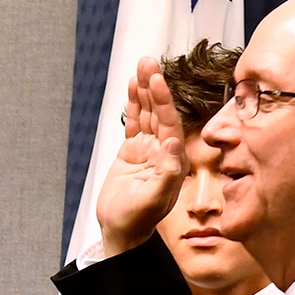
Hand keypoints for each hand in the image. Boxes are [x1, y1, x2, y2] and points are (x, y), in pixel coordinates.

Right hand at [94, 58, 186, 257]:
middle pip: (159, 112)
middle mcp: (164, 150)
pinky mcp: (132, 152)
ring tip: (140, 66)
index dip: (163, 101)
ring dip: (143, 90)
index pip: (169, 123)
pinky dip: (133, 105)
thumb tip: (174, 144)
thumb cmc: (137, 221)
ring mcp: (147, 149)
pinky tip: (132, 87)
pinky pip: (134, 123)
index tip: (156, 80)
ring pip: (146, 113)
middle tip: (147, 63)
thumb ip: (167, 173)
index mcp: (173, 160)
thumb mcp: (153, 200)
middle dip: (153, 87)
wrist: (121, 232)